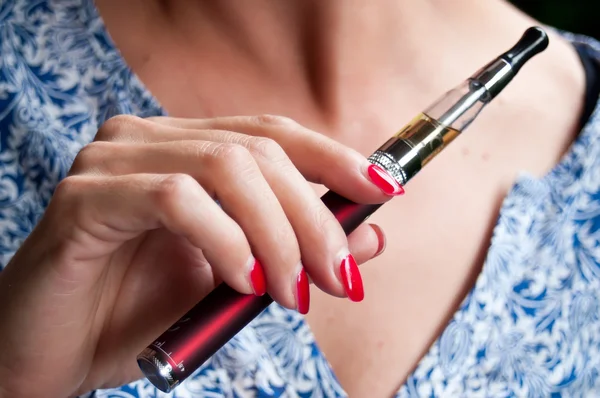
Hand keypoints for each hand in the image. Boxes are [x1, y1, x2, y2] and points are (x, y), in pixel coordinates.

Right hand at [0, 114, 399, 396]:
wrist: (55, 354)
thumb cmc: (140, 313)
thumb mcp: (238, 282)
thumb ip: (298, 252)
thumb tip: (372, 233)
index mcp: (185, 149)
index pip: (272, 133)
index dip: (336, 155)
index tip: (387, 188)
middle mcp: (149, 139)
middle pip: (259, 151)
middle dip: (314, 216)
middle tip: (338, 277)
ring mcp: (112, 160)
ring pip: (225, 166)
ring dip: (277, 234)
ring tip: (290, 293)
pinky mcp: (83, 196)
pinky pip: (176, 198)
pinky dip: (225, 240)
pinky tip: (241, 281)